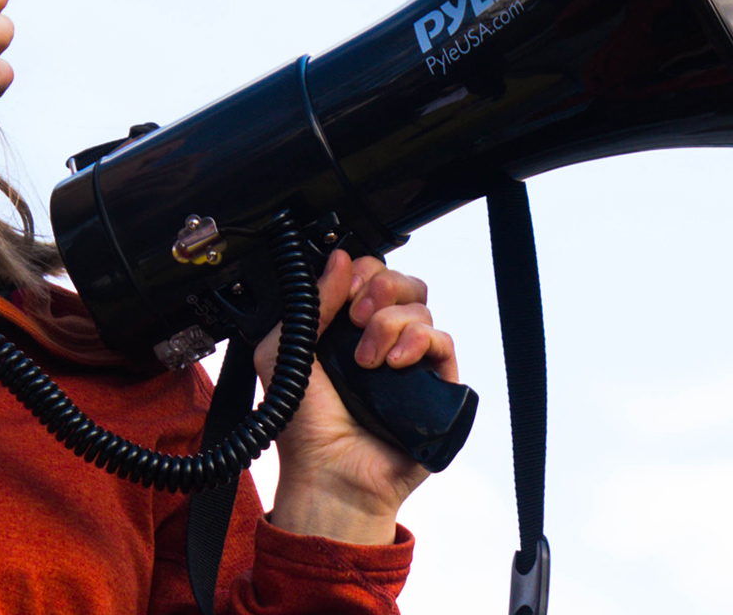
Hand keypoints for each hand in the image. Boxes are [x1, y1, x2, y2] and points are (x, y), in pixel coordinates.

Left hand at [255, 250, 457, 543]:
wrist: (328, 474)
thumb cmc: (304, 426)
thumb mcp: (288, 352)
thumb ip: (312, 303)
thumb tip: (338, 260)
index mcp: (343, 328)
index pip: (367, 277)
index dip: (359, 273)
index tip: (343, 289)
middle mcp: (379, 339)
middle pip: (401, 283)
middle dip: (378, 288)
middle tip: (356, 317)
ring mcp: (409, 361)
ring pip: (421, 308)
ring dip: (389, 324)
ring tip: (366, 361)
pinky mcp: (435, 385)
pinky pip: (443, 341)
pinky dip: (419, 342)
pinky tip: (392, 364)